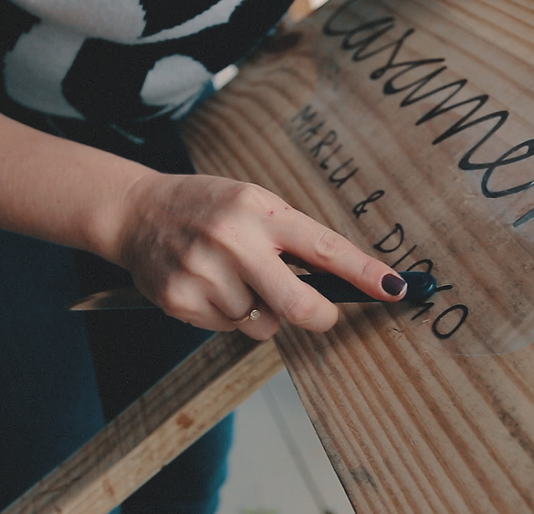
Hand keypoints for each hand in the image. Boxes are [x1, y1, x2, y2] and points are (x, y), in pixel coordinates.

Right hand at [115, 173, 406, 337]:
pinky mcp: (180, 300)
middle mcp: (234, 240)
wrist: (138, 212)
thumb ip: (293, 239)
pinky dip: (228, 316)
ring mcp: (204, 272)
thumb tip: (342, 285)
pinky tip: (209, 286)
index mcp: (260, 210)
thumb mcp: (254, 204)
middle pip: (298, 305)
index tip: (395, 288)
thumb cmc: (211, 209)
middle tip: (321, 314)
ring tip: (234, 278)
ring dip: (260, 312)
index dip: (364, 273)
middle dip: (319, 317)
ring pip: (262, 323)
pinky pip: (229, 329)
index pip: (325, 248)